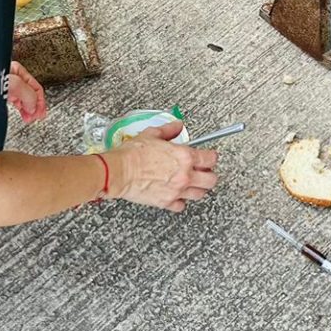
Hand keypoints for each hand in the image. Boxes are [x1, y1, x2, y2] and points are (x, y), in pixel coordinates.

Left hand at [7, 61, 46, 123]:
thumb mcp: (15, 84)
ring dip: (27, 109)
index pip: (36, 87)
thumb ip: (28, 95)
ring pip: (21, 98)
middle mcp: (10, 76)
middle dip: (34, 106)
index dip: (40, 101)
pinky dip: (17, 108)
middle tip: (36, 117)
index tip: (40, 114)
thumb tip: (34, 107)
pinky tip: (18, 112)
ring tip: (28, 118)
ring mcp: (2, 85)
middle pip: (29, 93)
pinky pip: (12, 102)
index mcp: (17, 69)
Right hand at [104, 120, 218, 212]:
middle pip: (211, 180)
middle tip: (204, 171)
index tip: (209, 156)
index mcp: (184, 157)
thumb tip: (176, 126)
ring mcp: (177, 190)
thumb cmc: (132, 154)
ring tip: (193, 183)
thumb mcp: (152, 134)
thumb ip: (169, 130)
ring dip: (198, 188)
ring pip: (200, 194)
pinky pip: (181, 205)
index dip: (211, 156)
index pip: (210, 159)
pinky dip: (181, 200)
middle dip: (209, 174)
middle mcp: (184, 175)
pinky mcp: (166, 202)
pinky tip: (176, 194)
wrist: (118, 171)